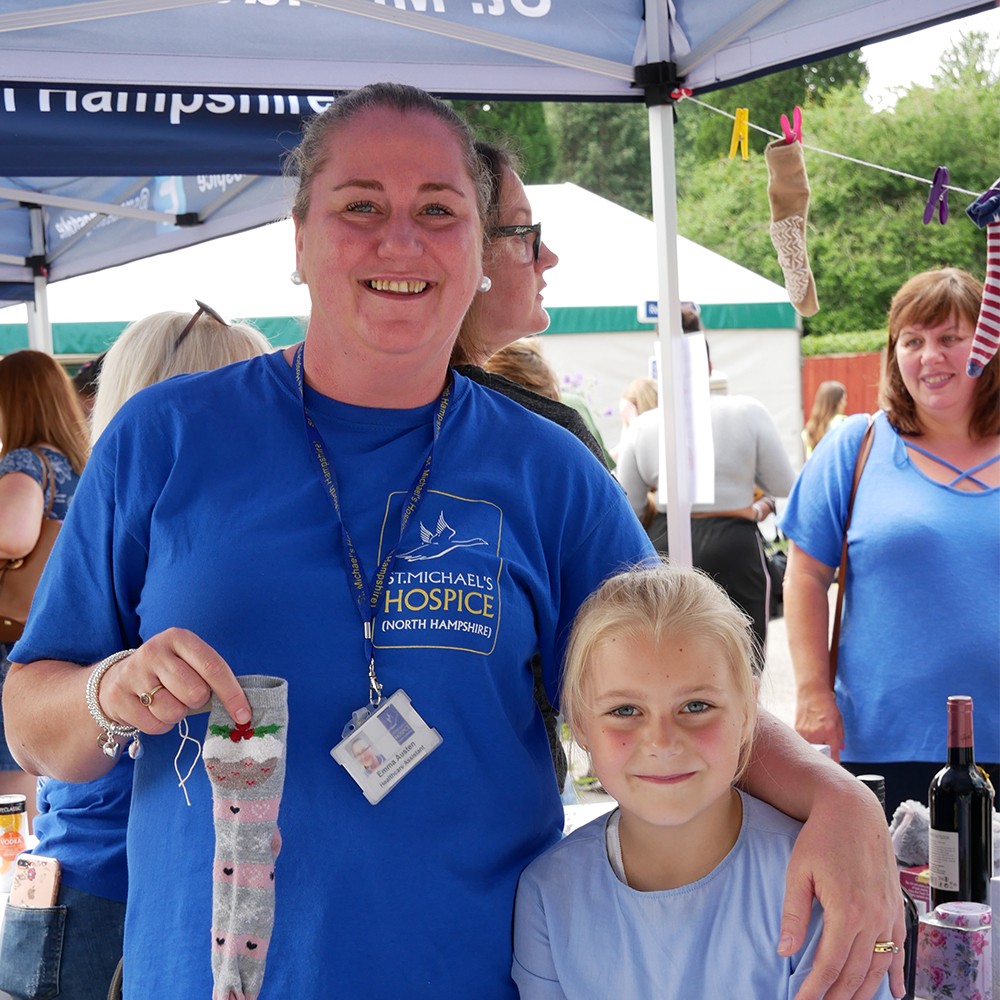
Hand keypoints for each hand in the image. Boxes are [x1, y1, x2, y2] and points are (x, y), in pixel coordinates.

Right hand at [99, 628, 251, 734]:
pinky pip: (154, 725)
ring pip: (174, 712)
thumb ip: (212, 677)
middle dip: (198, 702)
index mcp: (179, 638)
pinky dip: (160, 725)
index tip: (244, 715)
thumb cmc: (169, 672)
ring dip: (177, 715)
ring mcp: (133, 673)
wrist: (120, 678)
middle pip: (195, 693)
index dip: (232, 694)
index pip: (213, 667)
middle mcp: (154, 651)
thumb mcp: (189, 663)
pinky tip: (151, 710)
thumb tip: (241, 711)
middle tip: (187, 696)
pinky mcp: (117, 697)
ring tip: (167, 701)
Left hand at [782, 786, 905, 999]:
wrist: (853, 811)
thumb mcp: (798, 871)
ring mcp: (889, 914)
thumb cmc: (821, 837)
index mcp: (846, 911)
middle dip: (838, 996)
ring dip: (864, 992)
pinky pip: (900, 949)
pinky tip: (894, 993)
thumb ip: (793, 913)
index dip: (816, 989)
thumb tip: (785, 950)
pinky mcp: (896, 908)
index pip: (830, 965)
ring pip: (880, 967)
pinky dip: (896, 973)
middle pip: (856, 973)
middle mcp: (873, 918)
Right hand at [794, 687, 843, 761]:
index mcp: (830, 732)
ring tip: (817, 745)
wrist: (811, 692)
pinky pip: (803, 743)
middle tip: (826, 756)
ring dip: (814, 751)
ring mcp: (805, 733)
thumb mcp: (838, 720)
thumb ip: (840, 737)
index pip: (833, 756)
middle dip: (824, 758)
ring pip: (810, 751)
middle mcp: (816, 734)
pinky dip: (807, 743)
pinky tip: (810, 736)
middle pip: (820, 757)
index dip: (835, 763)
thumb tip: (840, 749)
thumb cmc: (826, 704)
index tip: (834, 768)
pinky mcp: (796, 730)